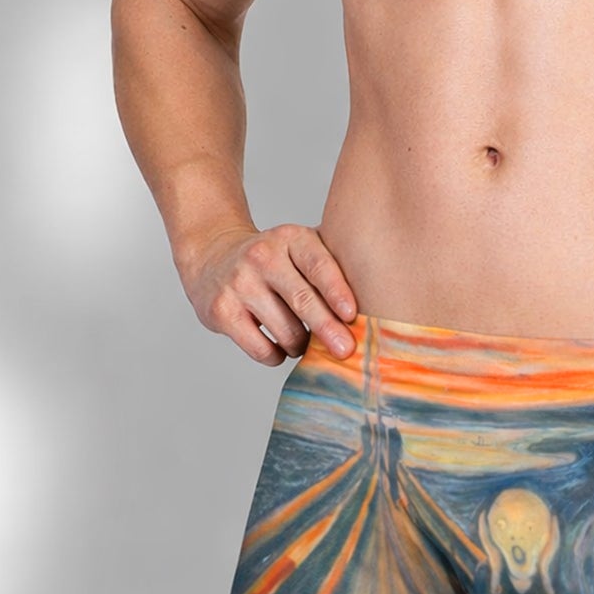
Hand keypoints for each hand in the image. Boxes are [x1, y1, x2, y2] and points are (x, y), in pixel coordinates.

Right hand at [177, 222, 357, 365]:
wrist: (213, 256)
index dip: (337, 291)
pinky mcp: (221, 310)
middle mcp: (262, 256)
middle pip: (302, 300)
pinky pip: (260, 348)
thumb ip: (333, 265)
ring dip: (301, 345)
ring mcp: (239, 283)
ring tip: (304, 343)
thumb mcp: (300, 246)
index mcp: (290, 238)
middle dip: (328, 329)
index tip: (352, 315)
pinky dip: (277, 355)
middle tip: (346, 350)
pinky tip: (280, 349)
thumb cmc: (274, 259)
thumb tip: (380, 301)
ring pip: (285, 330)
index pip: (318, 265)